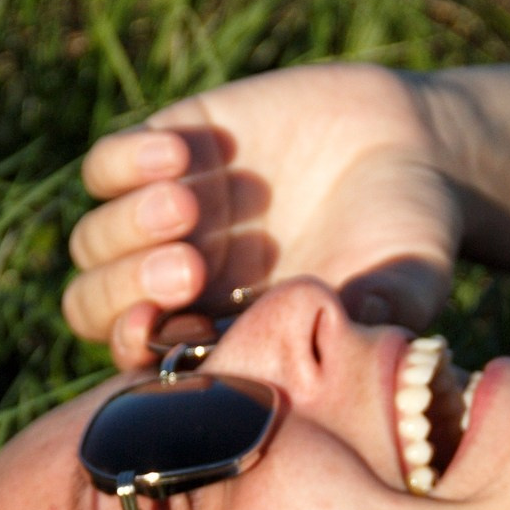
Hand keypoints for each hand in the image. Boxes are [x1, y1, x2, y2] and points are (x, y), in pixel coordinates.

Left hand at [64, 65, 462, 370]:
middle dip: (125, 289)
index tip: (158, 329)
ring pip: (92, 242)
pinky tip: (182, 154)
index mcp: (221, 334)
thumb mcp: (401, 292)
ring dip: (128, 226)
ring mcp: (168, 217)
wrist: (417, 149)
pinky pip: (105, 166)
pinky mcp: (169, 148)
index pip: (142, 362)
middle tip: (189, 266)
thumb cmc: (410, 239)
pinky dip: (125, 164)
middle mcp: (182, 284)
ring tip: (192, 202)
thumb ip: (365, 325)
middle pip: (96, 306)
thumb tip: (332, 354)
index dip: (135, 350)